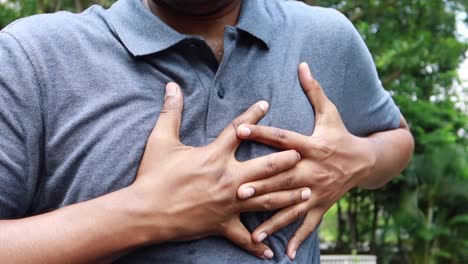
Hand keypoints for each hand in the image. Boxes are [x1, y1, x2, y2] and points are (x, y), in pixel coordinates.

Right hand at [130, 82, 311, 259]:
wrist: (145, 212)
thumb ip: (171, 112)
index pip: (239, 130)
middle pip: (265, 167)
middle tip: (303, 154)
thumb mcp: (160, 141)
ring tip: (307, 193)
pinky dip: (256, 245)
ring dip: (288, 196)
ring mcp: (228, 204)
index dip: (253, 115)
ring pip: (266, 200)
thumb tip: (171, 86)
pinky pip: (243, 238)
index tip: (266, 104)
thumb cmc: (152, 176)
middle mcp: (228, 179)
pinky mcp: (222, 224)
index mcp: (214, 156)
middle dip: (286, 159)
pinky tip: (270, 252)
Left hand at [235, 63, 376, 258]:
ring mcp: (317, 190)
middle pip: (285, 178)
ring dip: (273, 219)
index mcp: (312, 145)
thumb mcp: (330, 111)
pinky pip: (308, 223)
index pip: (284, 138)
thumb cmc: (341, 134)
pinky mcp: (321, 204)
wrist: (366, 161)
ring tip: (254, 232)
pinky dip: (297, 238)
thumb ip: (314, 90)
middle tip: (239, 190)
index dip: (262, 132)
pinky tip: (284, 253)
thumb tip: (302, 64)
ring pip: (292, 206)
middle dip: (263, 184)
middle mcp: (313, 169)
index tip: (240, 128)